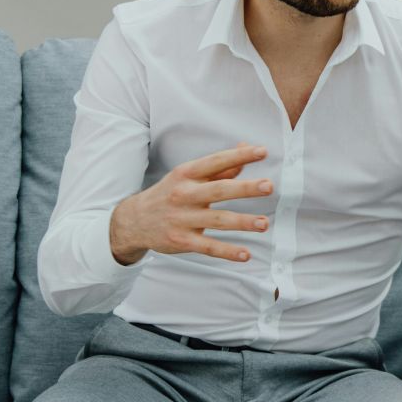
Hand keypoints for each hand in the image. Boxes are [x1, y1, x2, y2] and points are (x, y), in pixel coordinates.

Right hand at [109, 143, 272, 264]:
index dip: (239, 156)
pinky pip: (208, 247)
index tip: (262, 151)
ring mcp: (182, 219)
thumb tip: (246, 147)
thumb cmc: (170, 193)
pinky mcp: (181, 241)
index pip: (216, 161)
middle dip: (245, 188)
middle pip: (219, 190)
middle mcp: (184, 194)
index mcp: (186, 173)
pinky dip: (227, 251)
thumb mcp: (189, 176)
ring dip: (242, 222)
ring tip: (264, 223)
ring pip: (217, 220)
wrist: (133, 220)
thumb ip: (220, 167)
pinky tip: (245, 254)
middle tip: (268, 186)